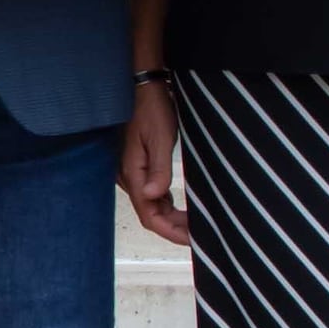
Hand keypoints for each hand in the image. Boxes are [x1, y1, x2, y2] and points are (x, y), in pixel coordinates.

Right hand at [121, 76, 191, 244]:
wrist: (141, 87)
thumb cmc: (151, 108)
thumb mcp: (159, 137)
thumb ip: (158, 168)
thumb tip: (155, 196)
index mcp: (133, 173)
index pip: (149, 215)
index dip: (170, 232)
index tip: (192, 240)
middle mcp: (128, 176)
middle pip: (149, 214)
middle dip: (173, 228)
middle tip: (199, 235)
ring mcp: (132, 172)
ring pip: (151, 205)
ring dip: (170, 217)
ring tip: (193, 225)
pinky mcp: (137, 165)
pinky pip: (151, 193)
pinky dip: (165, 204)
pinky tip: (178, 207)